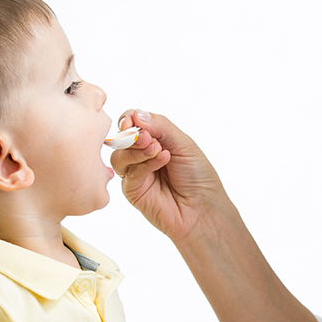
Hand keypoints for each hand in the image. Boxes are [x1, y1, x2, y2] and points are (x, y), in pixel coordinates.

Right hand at [109, 110, 226, 242]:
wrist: (203, 207)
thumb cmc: (198, 175)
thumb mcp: (183, 143)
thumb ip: (161, 126)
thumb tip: (136, 114)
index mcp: (152, 140)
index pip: (130, 123)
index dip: (128, 119)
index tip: (133, 121)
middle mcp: (140, 156)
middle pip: (120, 139)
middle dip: (132, 135)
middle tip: (148, 138)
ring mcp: (134, 174)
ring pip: (118, 156)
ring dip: (136, 149)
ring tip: (157, 149)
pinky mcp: (132, 191)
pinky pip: (129, 174)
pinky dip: (144, 164)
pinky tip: (162, 160)